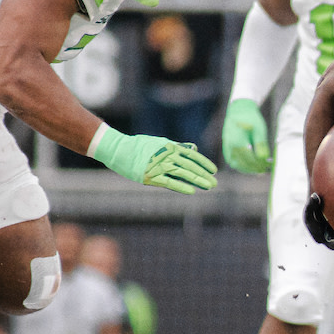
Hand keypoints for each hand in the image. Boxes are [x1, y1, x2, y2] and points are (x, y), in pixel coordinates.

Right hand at [89, 126, 216, 192]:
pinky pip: (169, 182)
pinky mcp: (150, 176)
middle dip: (204, 175)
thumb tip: (194, 148)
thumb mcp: (161, 142)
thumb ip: (178, 146)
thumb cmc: (140, 146)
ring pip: (183, 174)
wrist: (118, 149)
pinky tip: (191, 191)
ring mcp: (159, 166)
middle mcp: (167, 155)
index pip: (192, 155)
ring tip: (208, 187)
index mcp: (171, 147)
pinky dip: (181, 187)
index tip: (214, 171)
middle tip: (215, 183)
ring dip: (197, 181)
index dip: (204, 163)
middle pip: (190, 166)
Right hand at [222, 98, 272, 172]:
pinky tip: (250, 166)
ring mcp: (227, 147)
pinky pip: (232, 161)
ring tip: (259, 170)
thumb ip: (261, 145)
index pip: (250, 159)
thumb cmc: (251, 119)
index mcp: (238, 141)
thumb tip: (263, 158)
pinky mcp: (226, 147)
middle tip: (265, 170)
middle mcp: (230, 146)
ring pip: (236, 165)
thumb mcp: (260, 130)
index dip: (259, 164)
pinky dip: (240, 166)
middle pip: (243, 163)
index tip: (268, 166)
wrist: (239, 110)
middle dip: (255, 168)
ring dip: (247, 169)